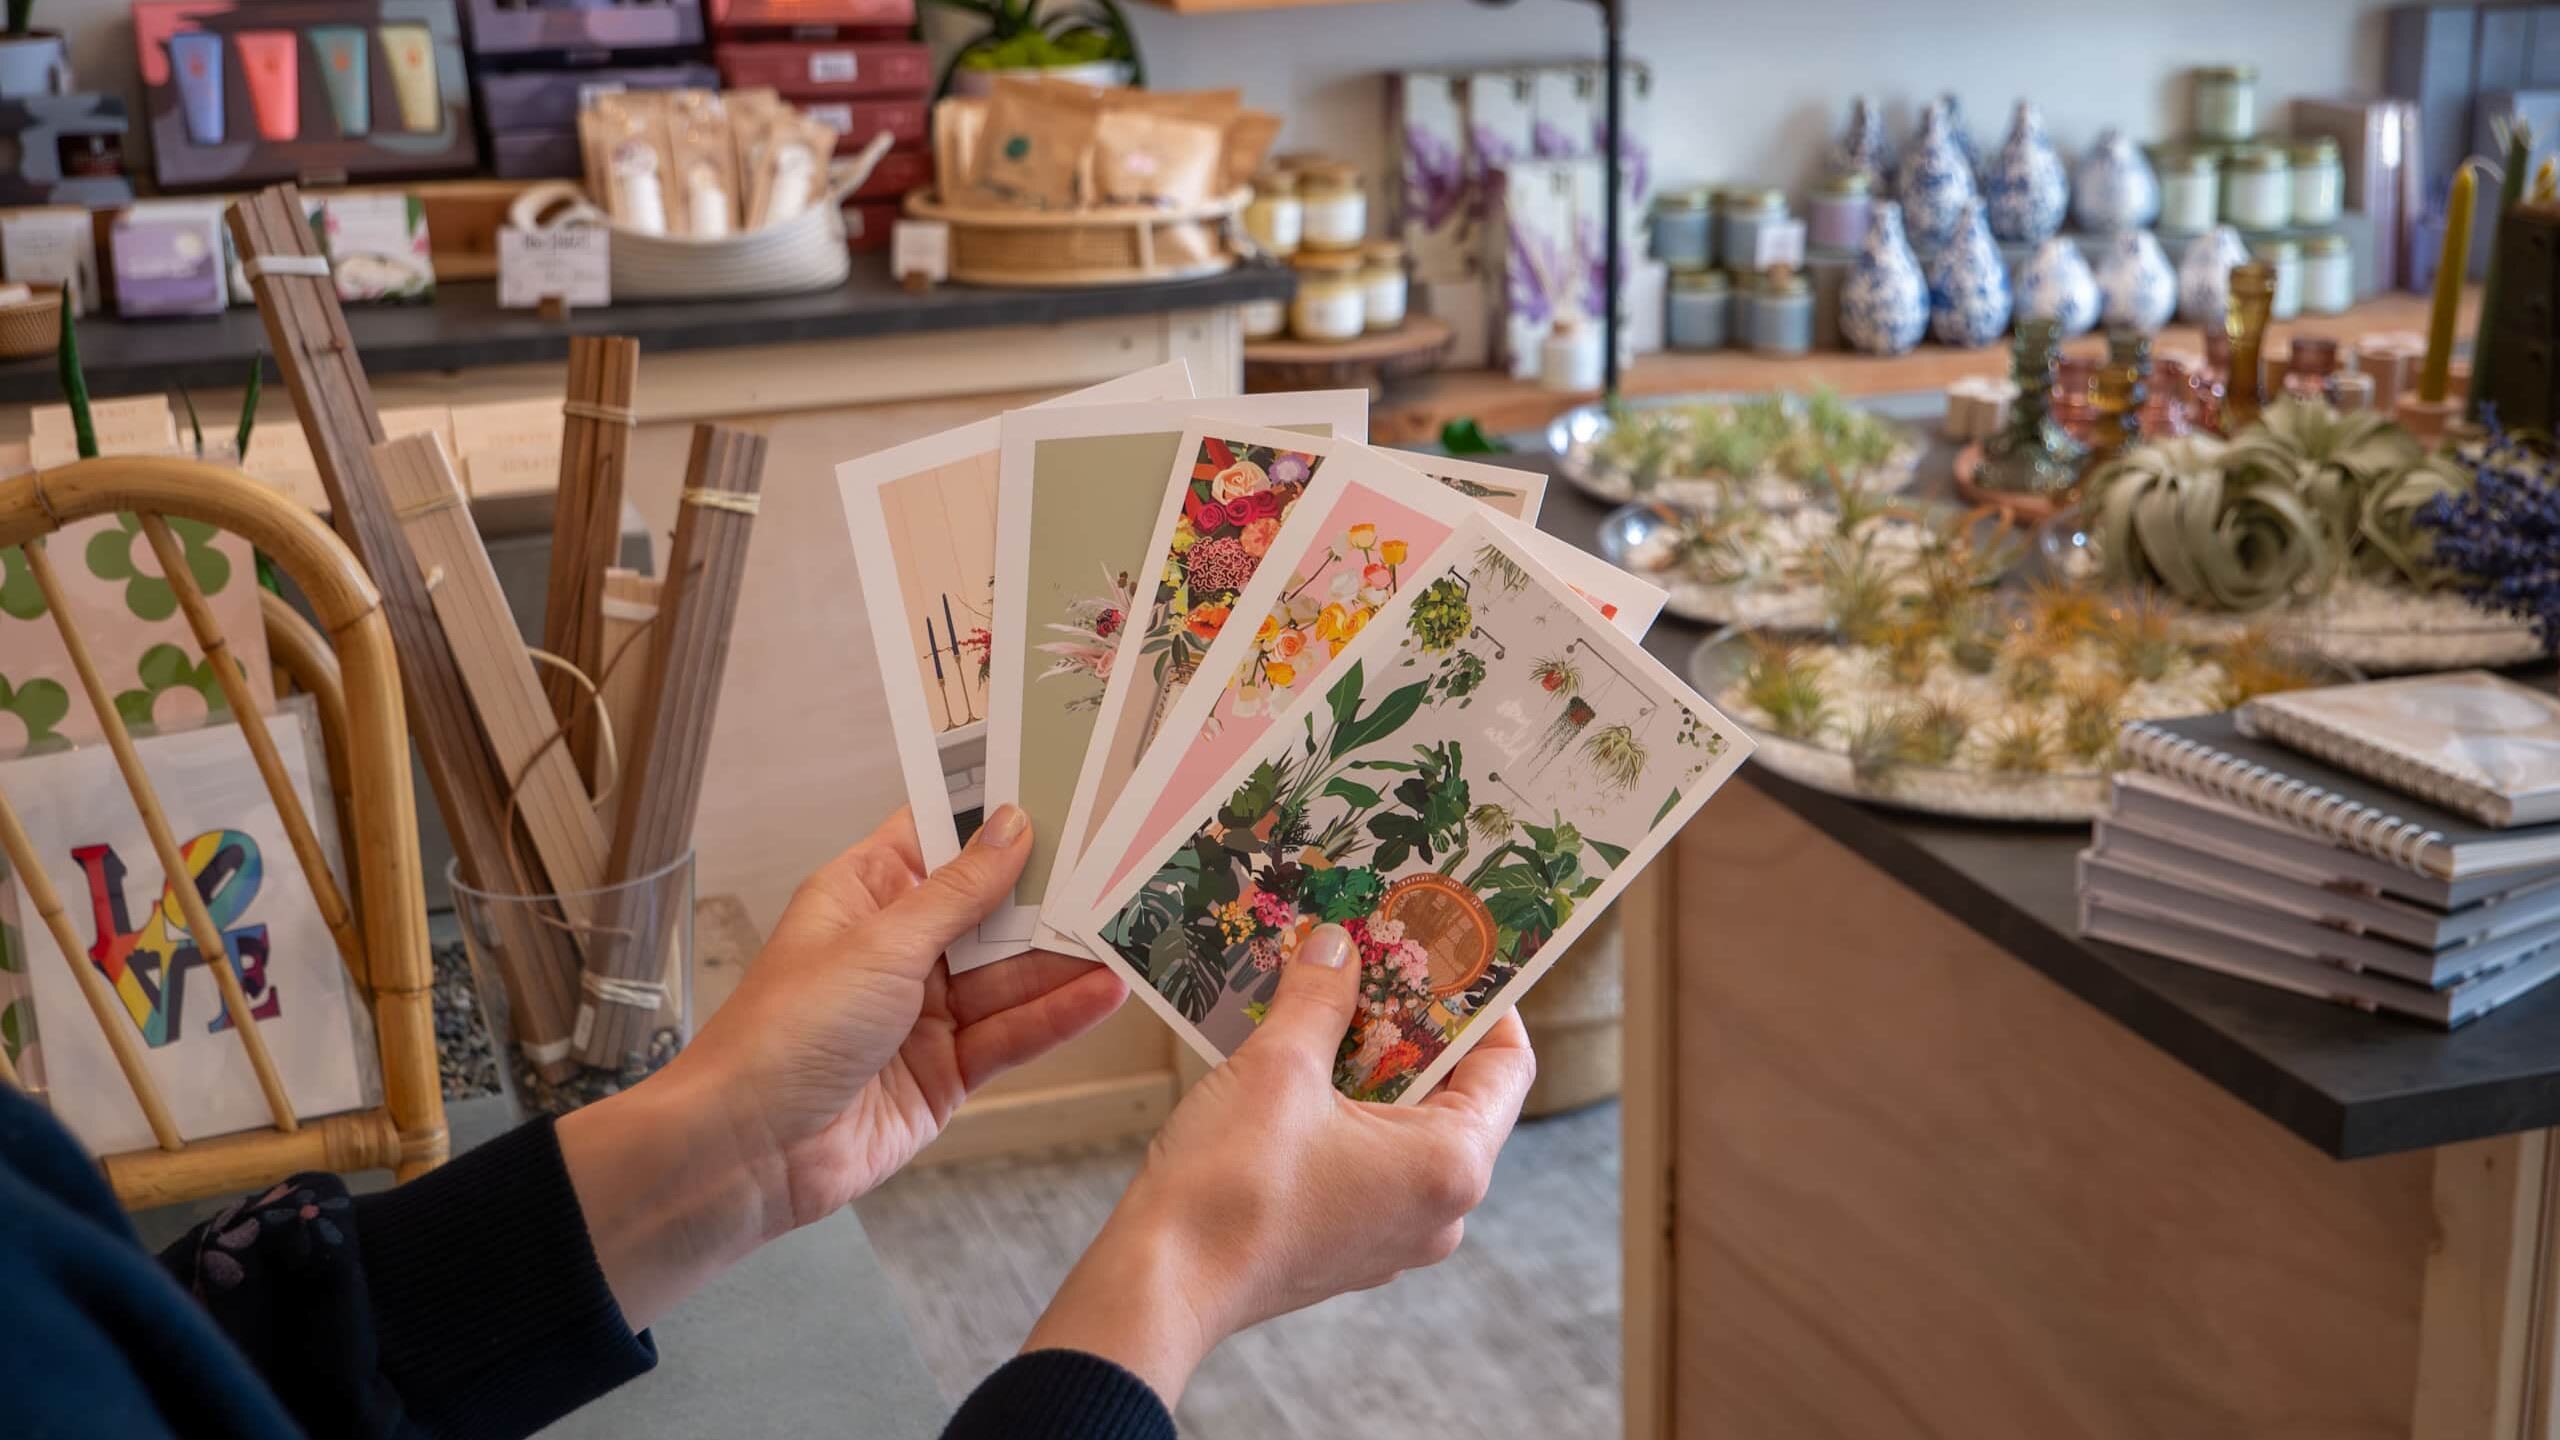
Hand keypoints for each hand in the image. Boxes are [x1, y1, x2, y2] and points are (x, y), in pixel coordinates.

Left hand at [558, 806, 1125, 1327]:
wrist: (748, 1151)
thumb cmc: (789, 1029)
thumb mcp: (881, 943)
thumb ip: (959, 892)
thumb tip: (1013, 825)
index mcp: (863, 896)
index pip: (938, 840)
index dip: (994, 818)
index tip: (1062, 792)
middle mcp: (895, 949)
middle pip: (986, 912)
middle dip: (1047, 893)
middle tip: (1121, 865)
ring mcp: (922, 1013)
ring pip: (1008, 977)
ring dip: (1064, 958)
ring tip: (1131, 929)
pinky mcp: (945, 1073)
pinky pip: (1010, 1035)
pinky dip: (1056, 1015)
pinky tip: (1104, 992)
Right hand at [1022, 924, 1534, 1403]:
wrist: (1161, 1284)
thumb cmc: (1232, 1186)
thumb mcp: (1279, 1066)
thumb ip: (1319, 998)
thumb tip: (1337, 945)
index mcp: (1451, 1165)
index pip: (1506, 1064)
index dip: (1484, 1001)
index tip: (1451, 953)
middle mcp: (1438, 1210)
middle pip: (1453, 1093)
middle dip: (1413, 1024)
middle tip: (1379, 962)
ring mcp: (1392, 1235)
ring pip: (1403, 1127)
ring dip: (1370, 1065)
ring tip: (1329, 1004)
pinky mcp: (1345, 1245)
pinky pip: (1366, 1161)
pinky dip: (1344, 1112)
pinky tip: (1297, 1067)